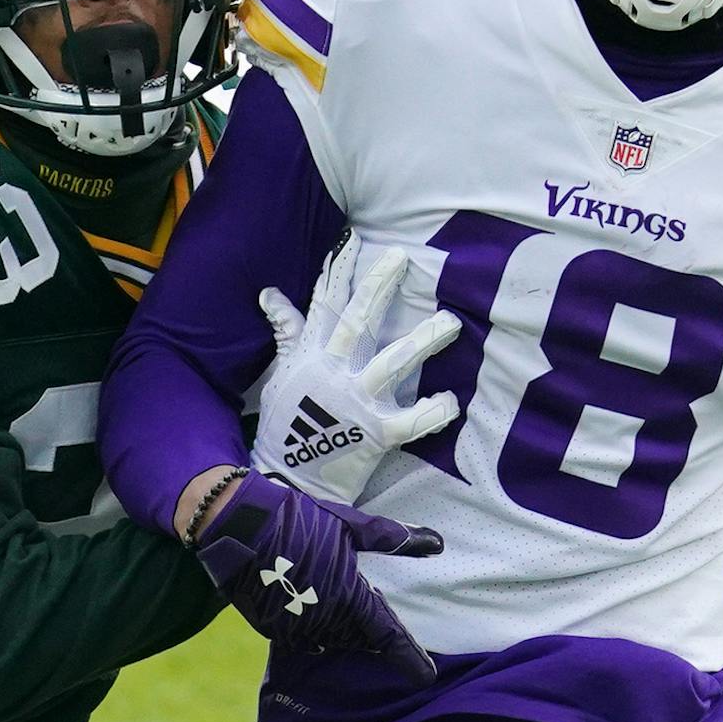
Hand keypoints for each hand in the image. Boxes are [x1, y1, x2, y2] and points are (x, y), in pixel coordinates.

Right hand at [194, 470, 442, 674]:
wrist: (237, 524)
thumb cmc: (298, 519)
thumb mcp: (349, 524)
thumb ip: (392, 538)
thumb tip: (436, 544)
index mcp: (350, 595)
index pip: (387, 635)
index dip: (409, 657)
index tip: (425, 676)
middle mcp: (326, 618)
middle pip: (358, 638)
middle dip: (368, 632)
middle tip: (372, 618)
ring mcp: (296, 626)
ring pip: (330, 639)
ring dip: (340, 629)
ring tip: (339, 608)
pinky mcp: (271, 627)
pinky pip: (301, 637)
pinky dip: (312, 627)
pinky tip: (309, 607)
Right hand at [250, 239, 459, 504]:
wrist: (287, 483)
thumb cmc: (285, 427)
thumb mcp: (282, 375)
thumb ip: (288, 333)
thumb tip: (271, 293)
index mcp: (311, 356)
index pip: (324, 303)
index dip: (338, 270)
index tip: (354, 238)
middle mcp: (332, 372)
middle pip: (356, 321)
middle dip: (377, 287)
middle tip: (401, 257)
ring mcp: (354, 401)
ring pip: (392, 363)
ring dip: (422, 341)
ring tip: (451, 323)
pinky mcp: (375, 434)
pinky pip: (411, 420)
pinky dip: (432, 411)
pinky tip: (450, 401)